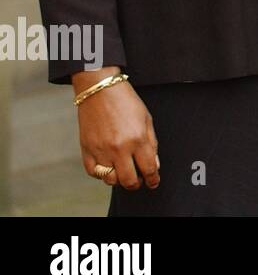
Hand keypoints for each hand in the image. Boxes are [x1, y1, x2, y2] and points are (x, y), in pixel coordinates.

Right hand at [73, 66, 159, 190]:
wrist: (100, 90)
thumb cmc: (125, 101)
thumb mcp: (147, 119)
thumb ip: (151, 143)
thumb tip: (153, 165)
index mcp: (137, 139)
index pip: (148, 169)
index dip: (153, 179)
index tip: (154, 182)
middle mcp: (119, 148)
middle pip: (129, 180)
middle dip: (137, 184)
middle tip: (139, 180)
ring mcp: (101, 150)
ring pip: (110, 180)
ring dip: (119, 179)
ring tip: (124, 171)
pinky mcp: (86, 150)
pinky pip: (94, 172)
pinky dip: (102, 174)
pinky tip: (109, 166)